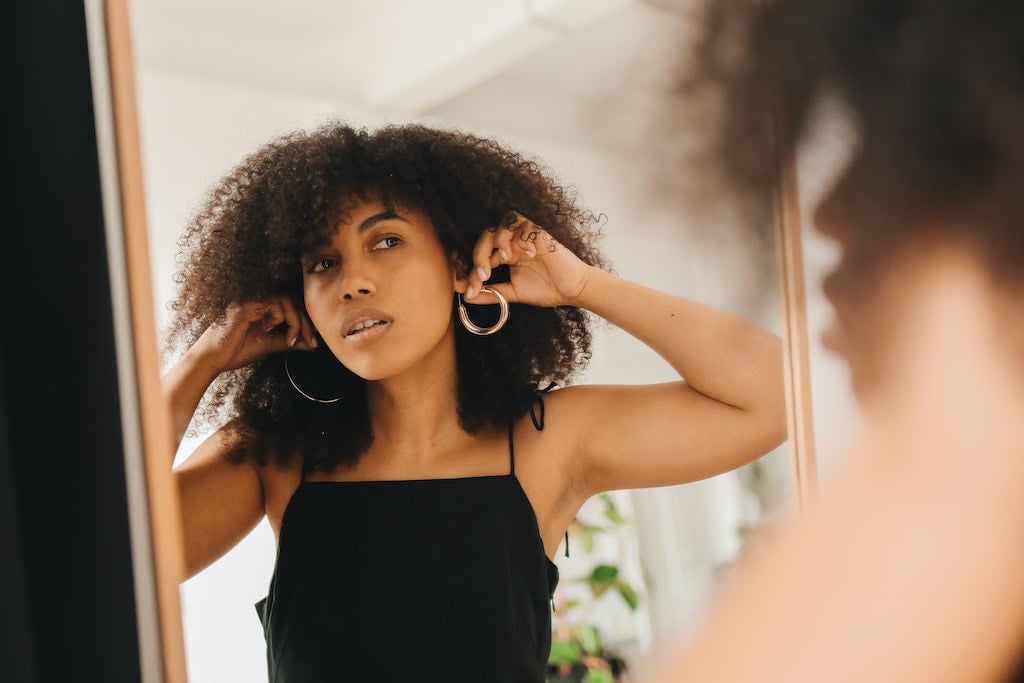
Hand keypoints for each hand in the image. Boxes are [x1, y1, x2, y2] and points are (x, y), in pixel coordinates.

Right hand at [190, 297, 317, 373]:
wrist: (213, 359)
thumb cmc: (237, 350)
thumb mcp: (271, 344)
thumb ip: (290, 341)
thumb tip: (313, 344)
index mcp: (266, 307)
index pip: (294, 305)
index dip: (307, 322)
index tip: (313, 342)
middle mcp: (260, 300)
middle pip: (294, 301)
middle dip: (306, 323)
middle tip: (311, 342)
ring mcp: (252, 300)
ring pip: (286, 300)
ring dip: (295, 321)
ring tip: (290, 341)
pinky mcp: (245, 304)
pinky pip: (271, 302)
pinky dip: (278, 317)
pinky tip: (270, 331)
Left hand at [464, 212, 590, 307]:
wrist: (572, 290)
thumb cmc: (547, 289)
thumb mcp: (512, 294)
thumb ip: (491, 294)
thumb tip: (466, 297)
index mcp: (505, 255)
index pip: (480, 254)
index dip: (470, 271)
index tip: (467, 291)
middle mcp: (513, 242)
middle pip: (486, 235)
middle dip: (479, 255)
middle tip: (483, 275)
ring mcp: (527, 236)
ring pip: (503, 223)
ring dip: (498, 240)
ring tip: (504, 259)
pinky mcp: (541, 233)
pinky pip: (525, 223)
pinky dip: (522, 236)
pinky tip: (529, 254)